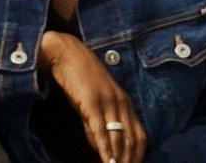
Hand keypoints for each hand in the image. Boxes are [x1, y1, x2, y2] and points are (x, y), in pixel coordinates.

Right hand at [39, 31, 145, 162]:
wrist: (66, 53)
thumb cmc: (78, 77)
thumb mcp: (92, 101)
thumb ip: (96, 124)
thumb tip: (99, 148)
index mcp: (125, 102)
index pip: (139, 135)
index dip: (138, 156)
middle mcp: (120, 103)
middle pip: (131, 140)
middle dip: (129, 160)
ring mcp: (107, 101)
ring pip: (118, 137)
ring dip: (118, 159)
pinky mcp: (91, 101)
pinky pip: (100, 130)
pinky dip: (104, 149)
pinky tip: (106, 161)